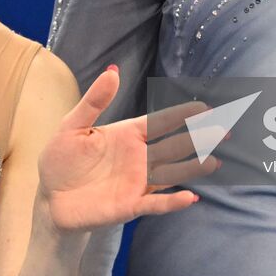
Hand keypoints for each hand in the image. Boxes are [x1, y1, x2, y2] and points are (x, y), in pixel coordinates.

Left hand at [37, 66, 214, 231]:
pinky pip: (156, 203)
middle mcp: (139, 158)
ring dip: (194, 168)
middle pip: (175, 146)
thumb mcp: (72, 126)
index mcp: (128, 135)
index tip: (206, 106)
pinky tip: (190, 197)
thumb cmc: (61, 160)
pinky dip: (173, 201)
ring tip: (215, 161)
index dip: (182, 114)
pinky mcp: (130, 205)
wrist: (50, 198)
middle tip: (225, 130)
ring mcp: (137, 182)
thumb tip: (113, 71)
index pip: (161, 122)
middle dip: (199, 138)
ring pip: (172, 173)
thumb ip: (94, 102)